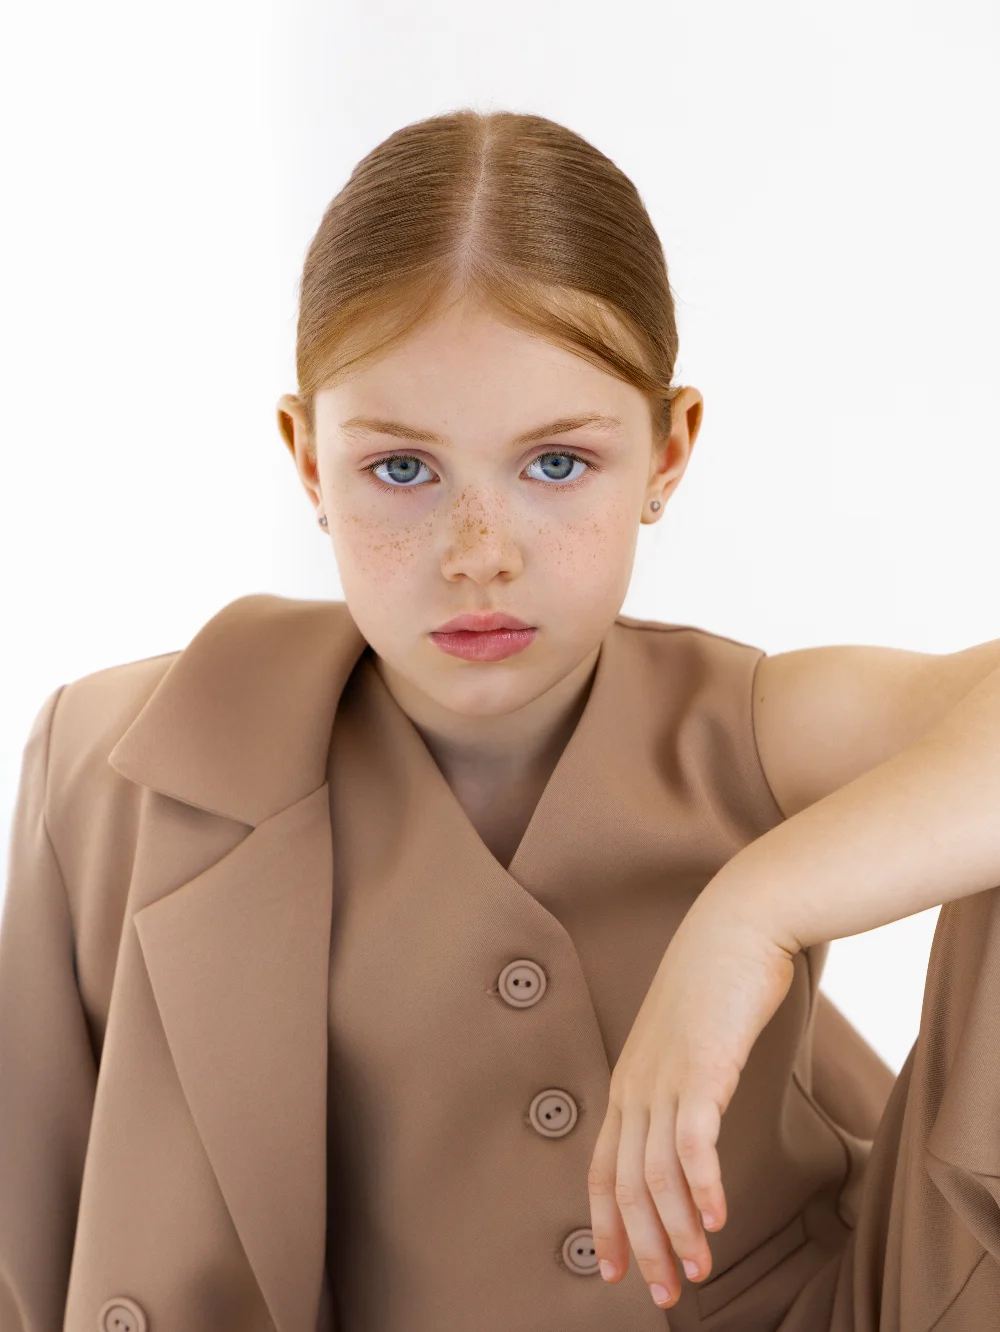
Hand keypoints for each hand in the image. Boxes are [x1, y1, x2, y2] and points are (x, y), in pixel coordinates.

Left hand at [586, 881, 796, 1308]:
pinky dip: (703, 1188)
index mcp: (628, 1082)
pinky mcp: (702, 1070)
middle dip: (641, 1245)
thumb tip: (690, 1122)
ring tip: (698, 1269)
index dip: (605, 1224)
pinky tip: (719, 1218)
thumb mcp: (686, 1039)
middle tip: (662, 1292)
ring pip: (657, 1175)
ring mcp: (666, 1078)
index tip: (613, 1271)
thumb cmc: (717, 982)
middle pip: (625, 1184)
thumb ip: (680, 1081)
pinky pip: (693, 1145)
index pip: (602, 1168)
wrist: (736, 926)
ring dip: (679, 1230)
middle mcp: (636, 1085)